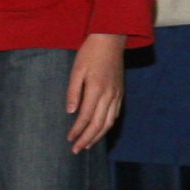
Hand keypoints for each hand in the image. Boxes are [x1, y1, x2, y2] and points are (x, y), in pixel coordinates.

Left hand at [66, 35, 126, 152]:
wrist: (111, 39)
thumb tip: (70, 112)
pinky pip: (115, 114)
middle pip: (98, 124)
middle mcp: (109, 95)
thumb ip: (73, 92)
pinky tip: (100, 130)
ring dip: (98, 136)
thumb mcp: (76, 70)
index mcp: (96, 89)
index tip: (69, 139)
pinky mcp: (120, 92)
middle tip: (76, 150)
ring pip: (109, 122)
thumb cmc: (90, 53)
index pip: (86, 117)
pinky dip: (107, 126)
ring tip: (88, 145)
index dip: (77, 130)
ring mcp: (117, 95)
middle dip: (87, 139)